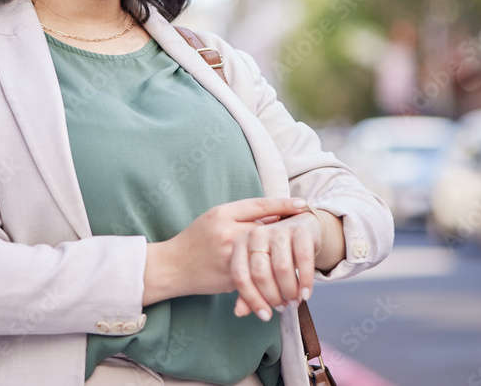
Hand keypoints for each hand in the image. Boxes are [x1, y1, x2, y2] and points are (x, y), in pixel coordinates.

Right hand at [145, 197, 308, 305]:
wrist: (173, 266)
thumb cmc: (195, 239)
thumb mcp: (215, 218)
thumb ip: (242, 216)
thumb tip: (275, 217)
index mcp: (223, 214)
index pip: (260, 205)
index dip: (283, 204)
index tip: (302, 203)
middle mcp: (227, 234)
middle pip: (267, 231)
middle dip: (287, 233)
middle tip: (307, 231)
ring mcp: (230, 257)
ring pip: (266, 256)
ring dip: (284, 258)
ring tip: (300, 257)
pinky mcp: (231, 278)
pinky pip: (257, 276)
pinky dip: (271, 276)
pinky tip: (284, 276)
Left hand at [230, 209, 324, 320]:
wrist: (302, 228)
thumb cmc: (276, 254)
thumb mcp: (260, 270)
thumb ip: (248, 290)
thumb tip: (240, 312)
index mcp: (240, 244)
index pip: (240, 276)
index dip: (252, 299)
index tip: (265, 316)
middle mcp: (256, 234)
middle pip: (260, 273)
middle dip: (273, 296)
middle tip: (283, 307)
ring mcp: (278, 230)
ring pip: (282, 268)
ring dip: (290, 291)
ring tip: (295, 301)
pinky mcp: (301, 230)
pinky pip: (303, 259)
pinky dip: (306, 280)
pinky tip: (306, 294)